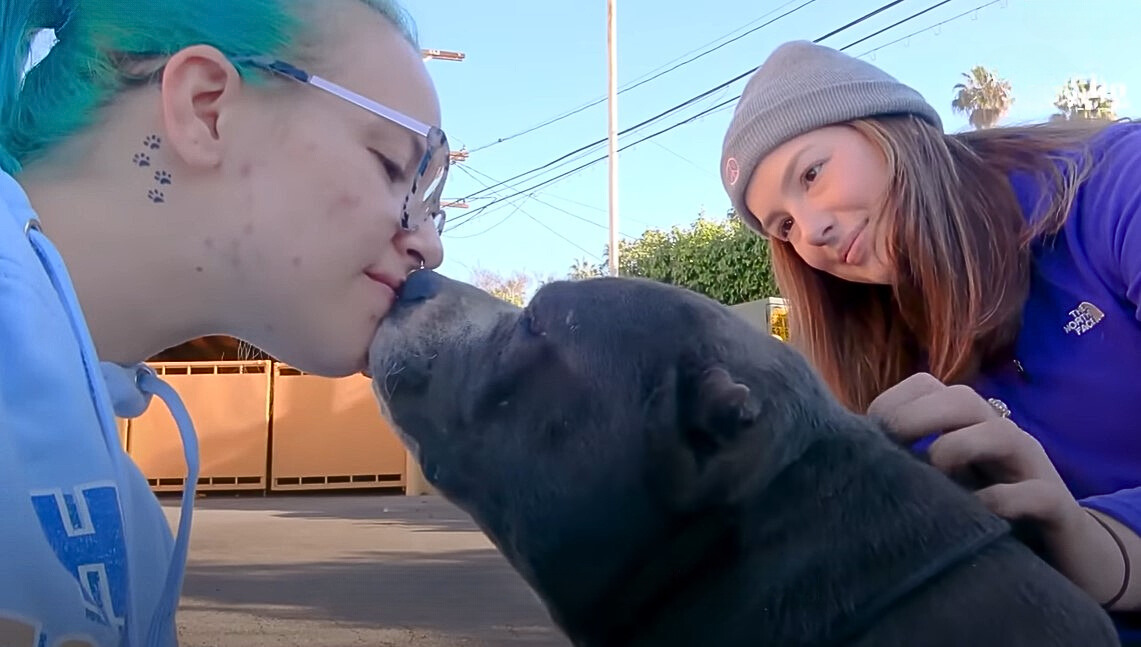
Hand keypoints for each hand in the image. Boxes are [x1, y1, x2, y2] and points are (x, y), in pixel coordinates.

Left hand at [867, 373, 1131, 606]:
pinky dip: (1003, 500)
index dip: (895, 400)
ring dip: (960, 446)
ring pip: (1002, 432)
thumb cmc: (986, 511)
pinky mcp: (1057, 507)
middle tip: (891, 443)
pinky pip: (1036, 493)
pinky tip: (977, 513)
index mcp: (967, 425)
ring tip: (935, 470)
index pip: (929, 386)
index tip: (868, 431)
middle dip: (920, 415)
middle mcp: (1000, 435)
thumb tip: (850, 455)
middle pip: (963, 399)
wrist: (1062, 552)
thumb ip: (908, 462)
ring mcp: (1031, 468)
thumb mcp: (942, 481)